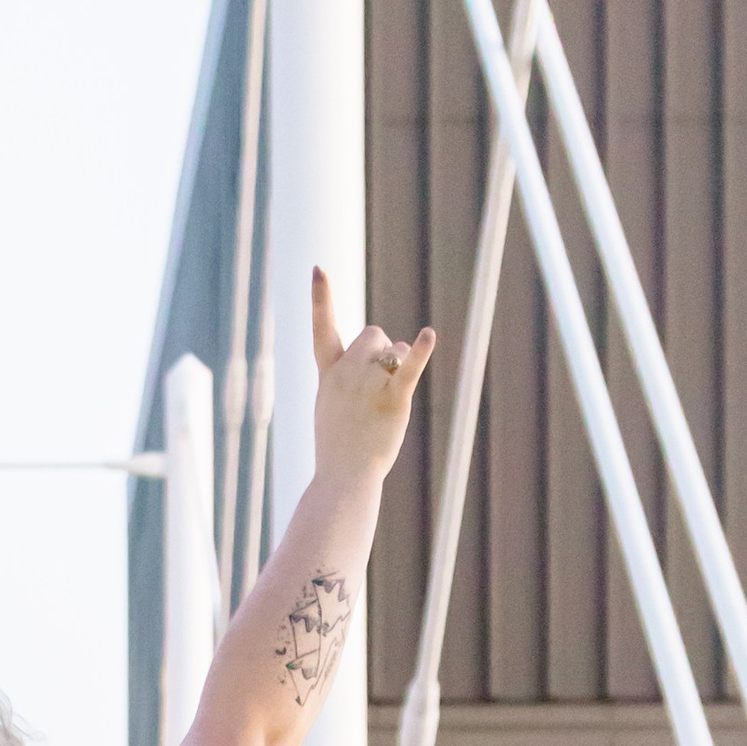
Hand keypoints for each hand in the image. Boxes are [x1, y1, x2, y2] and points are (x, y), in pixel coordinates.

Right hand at [309, 268, 433, 485]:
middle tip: (381, 381)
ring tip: (389, 396)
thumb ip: (348, 377)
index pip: (322, 328)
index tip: (318, 268)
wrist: (343, 477)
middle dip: (383, 348)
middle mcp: (347, 373)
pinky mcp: (394, 398)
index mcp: (329, 374)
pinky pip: (410, 368)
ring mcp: (369, 384)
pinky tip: (428, 336)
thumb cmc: (340, 446)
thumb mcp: (332, 406)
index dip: (321, 297)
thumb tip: (384, 352)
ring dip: (401, 361)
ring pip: (394, 348)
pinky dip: (420, 351)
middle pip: (373, 334)